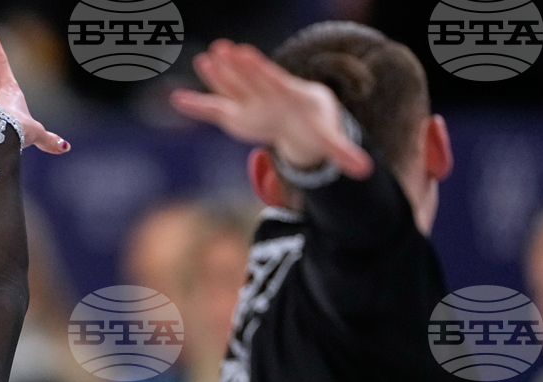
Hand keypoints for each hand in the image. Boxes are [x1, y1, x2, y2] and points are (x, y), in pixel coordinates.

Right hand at [170, 39, 371, 178]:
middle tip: (222, 49)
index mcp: (284, 94)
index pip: (270, 78)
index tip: (245, 54)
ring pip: (230, 86)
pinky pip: (213, 109)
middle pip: (249, 78)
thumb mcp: (328, 138)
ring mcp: (247, 101)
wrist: (303, 114)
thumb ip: (342, 152)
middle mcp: (264, 93)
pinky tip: (176, 99)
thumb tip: (365, 171)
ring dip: (216, 76)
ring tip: (202, 59)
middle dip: (236, 66)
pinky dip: (196, 106)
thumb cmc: (314, 124)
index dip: (257, 68)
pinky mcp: (236, 113)